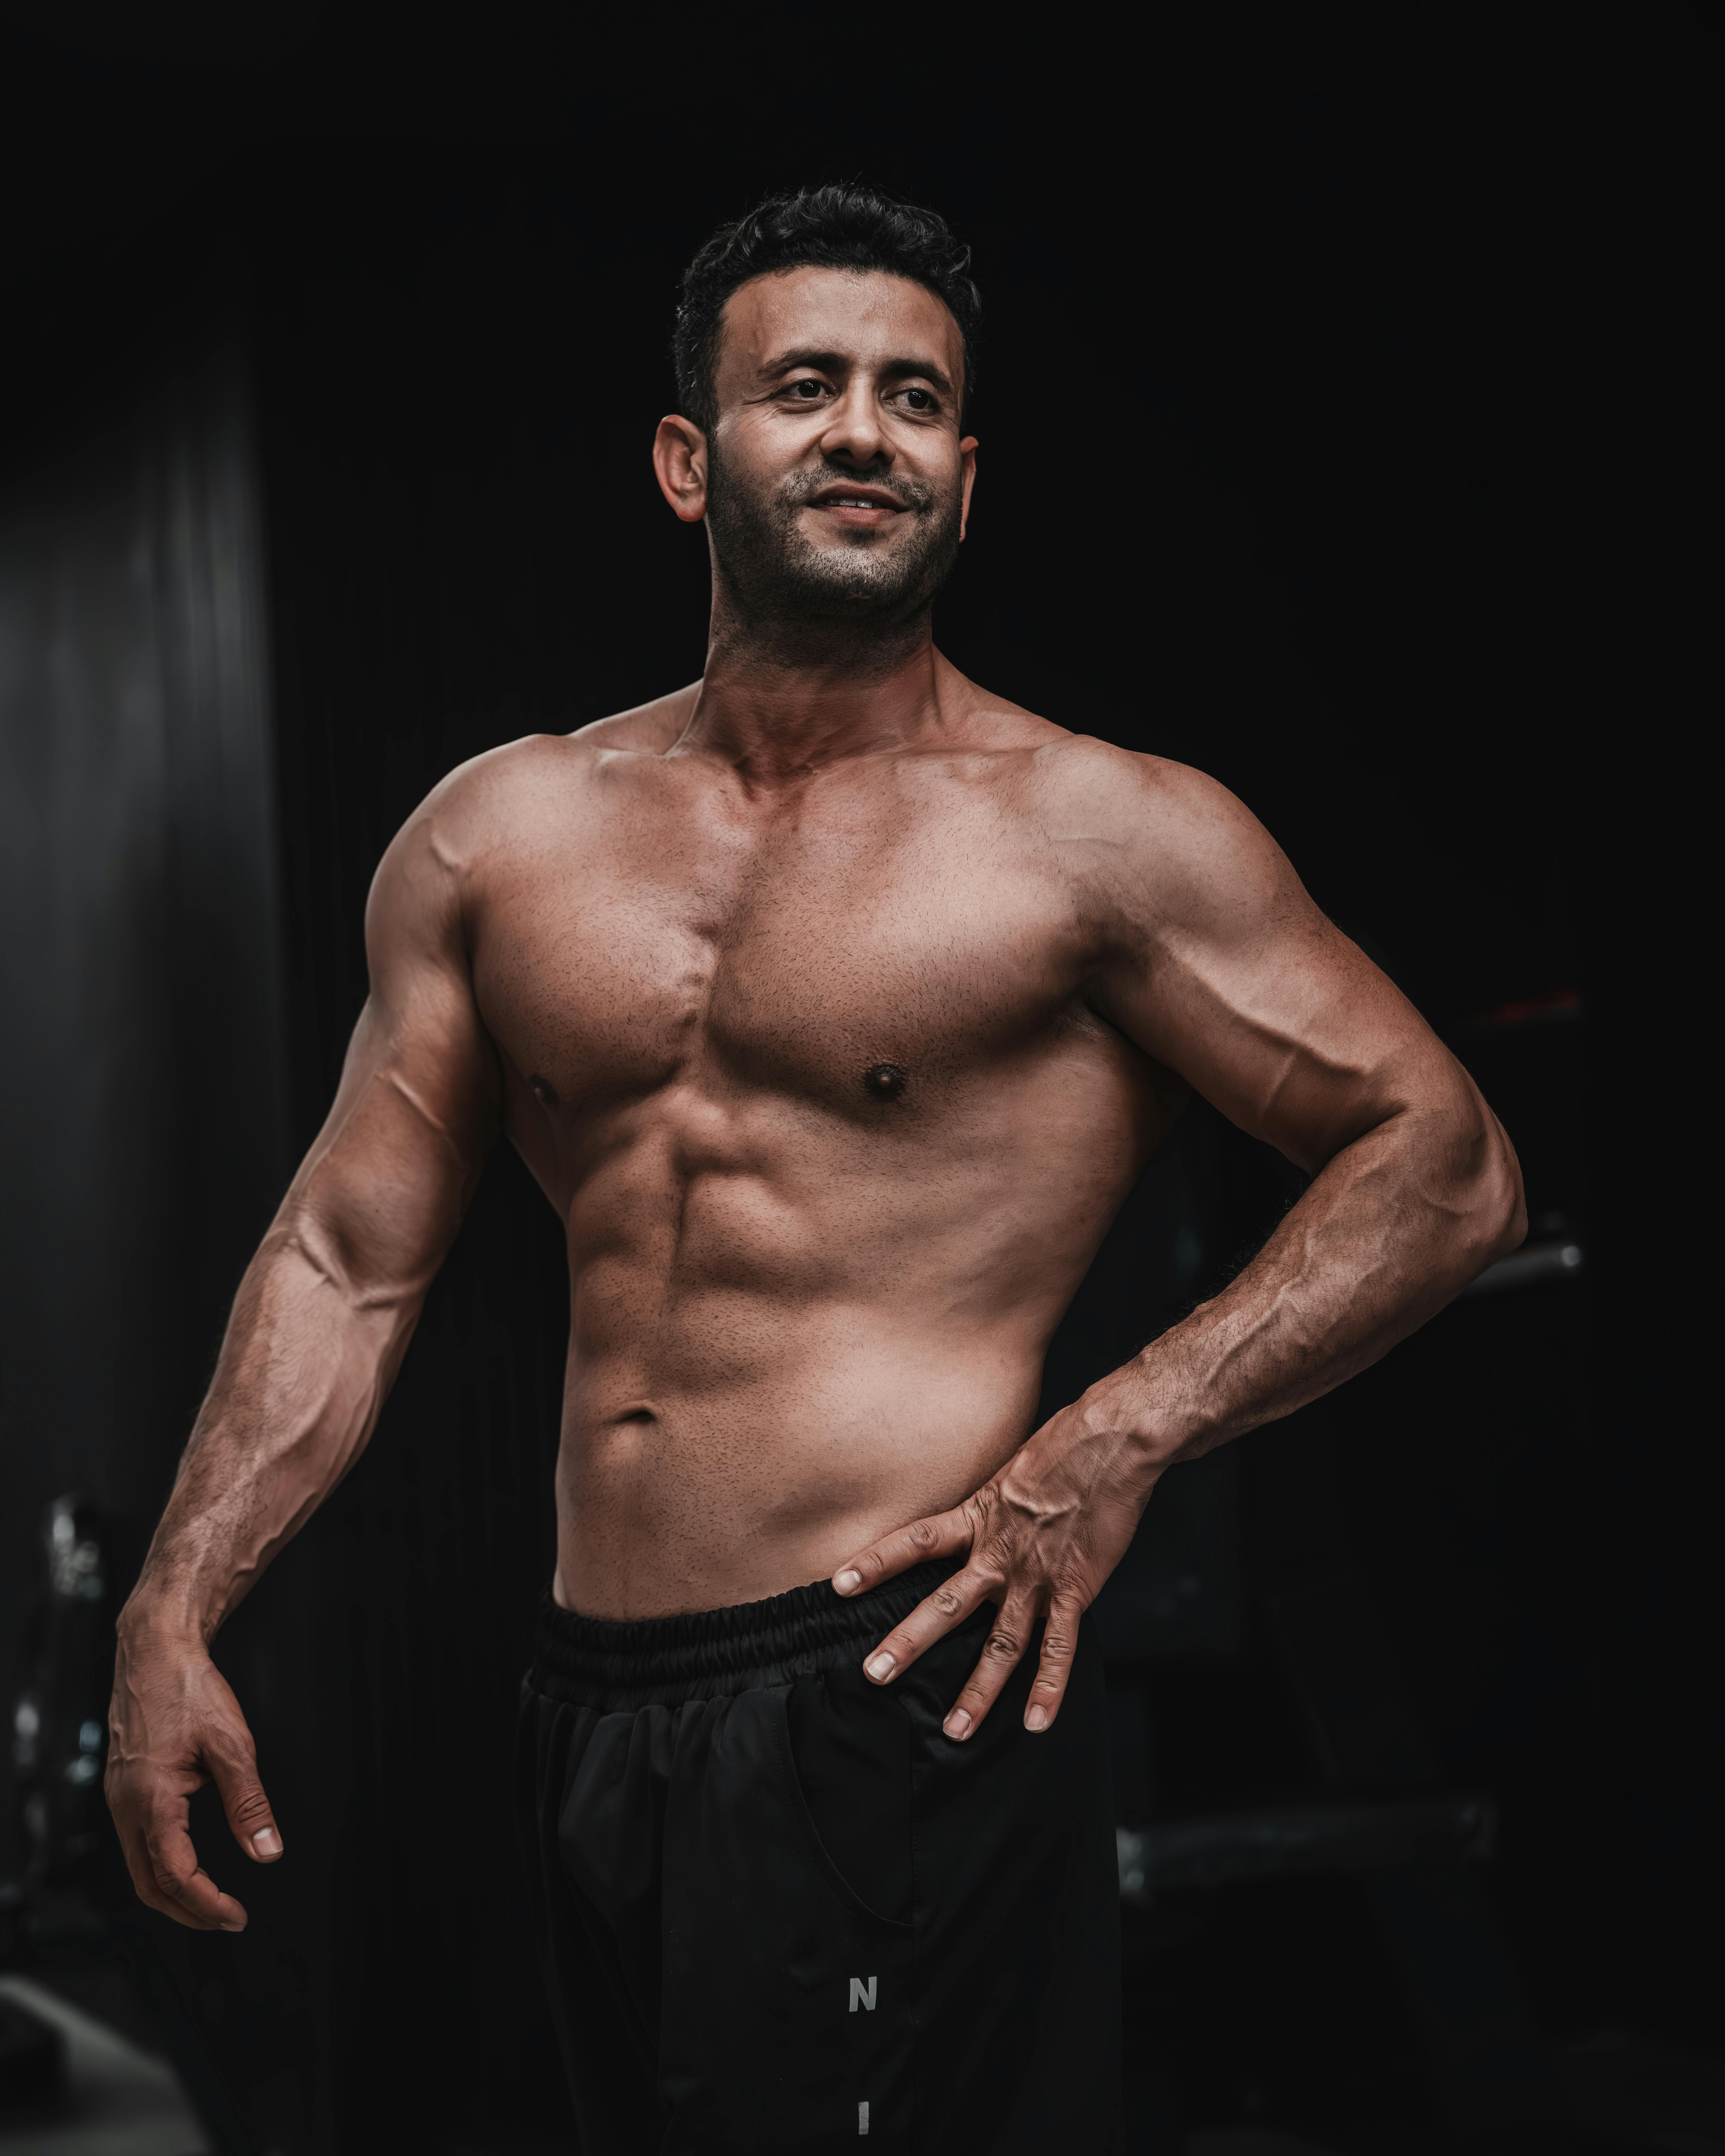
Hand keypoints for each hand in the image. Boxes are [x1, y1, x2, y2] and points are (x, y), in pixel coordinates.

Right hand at [105, 1620, 282, 1931]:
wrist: (155, 1650)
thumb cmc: (189, 1688)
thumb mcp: (232, 1744)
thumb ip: (249, 1803)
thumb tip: (267, 1850)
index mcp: (150, 1798)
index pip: (174, 1874)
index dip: (206, 1904)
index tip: (236, 1916)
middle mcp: (126, 1804)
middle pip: (148, 1883)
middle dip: (187, 1910)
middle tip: (226, 1919)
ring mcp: (120, 1797)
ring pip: (139, 1866)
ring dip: (173, 1891)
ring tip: (211, 1902)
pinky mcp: (123, 1786)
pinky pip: (137, 1841)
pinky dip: (161, 1864)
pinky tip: (186, 1862)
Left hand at [832, 1374, 1164, 1737]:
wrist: (1112, 1441)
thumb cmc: (1064, 1447)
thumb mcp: (1010, 1473)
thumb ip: (992, 1508)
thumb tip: (979, 1519)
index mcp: (978, 1518)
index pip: (915, 1542)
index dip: (876, 1562)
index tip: (839, 1584)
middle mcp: (998, 1552)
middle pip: (945, 1604)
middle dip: (908, 1642)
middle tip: (873, 1674)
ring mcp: (1035, 1576)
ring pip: (999, 1643)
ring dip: (977, 1690)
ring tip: (953, 1730)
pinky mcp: (1074, 1589)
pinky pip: (1058, 1647)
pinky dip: (1048, 1688)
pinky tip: (1036, 1722)